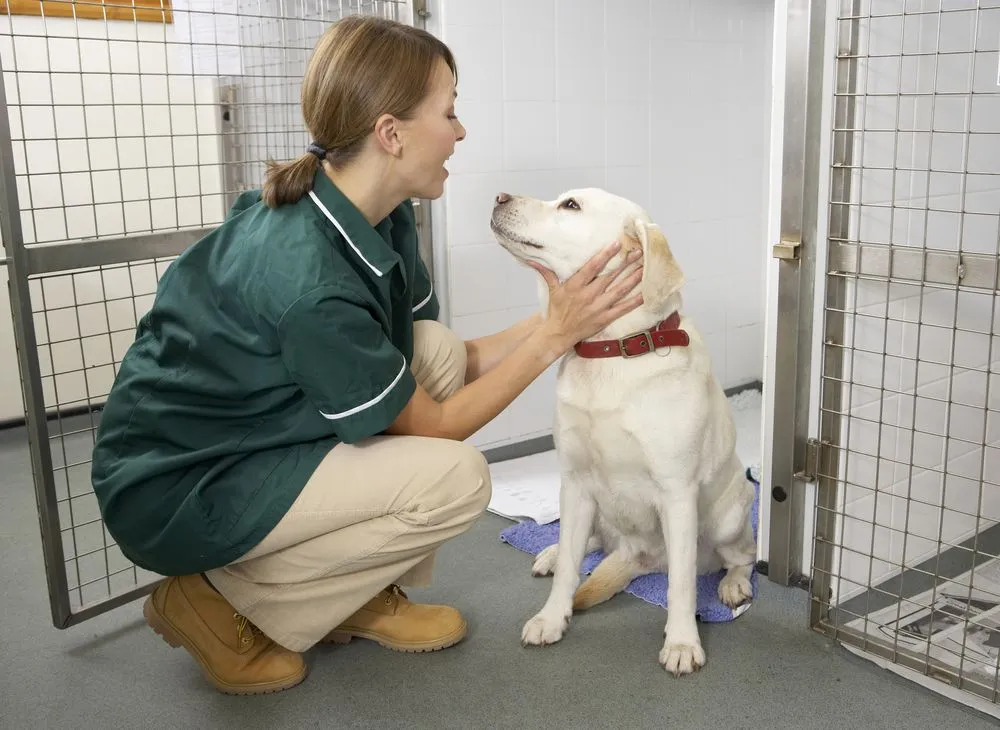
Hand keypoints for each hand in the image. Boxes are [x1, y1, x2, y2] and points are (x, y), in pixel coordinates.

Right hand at [529, 241, 643, 353]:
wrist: (558, 334)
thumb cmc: (556, 310)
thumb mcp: (552, 290)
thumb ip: (546, 273)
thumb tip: (533, 260)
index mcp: (575, 286)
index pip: (591, 268)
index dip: (605, 256)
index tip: (617, 244)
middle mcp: (587, 296)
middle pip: (610, 277)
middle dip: (625, 263)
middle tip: (638, 251)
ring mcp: (597, 308)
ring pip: (619, 291)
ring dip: (633, 279)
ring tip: (644, 267)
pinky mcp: (604, 319)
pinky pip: (622, 309)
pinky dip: (634, 301)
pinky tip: (645, 293)